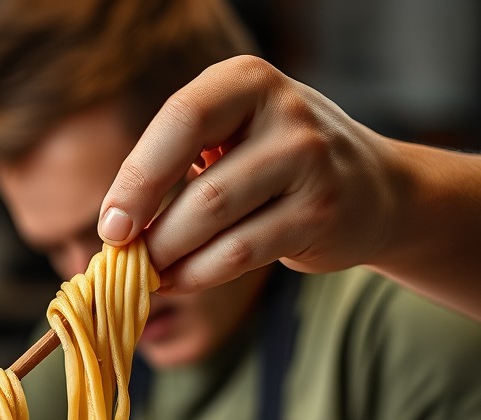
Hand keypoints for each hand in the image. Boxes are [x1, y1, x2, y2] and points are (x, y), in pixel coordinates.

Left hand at [98, 55, 396, 292]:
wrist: (369, 187)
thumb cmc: (272, 165)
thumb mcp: (228, 139)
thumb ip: (176, 167)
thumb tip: (114, 228)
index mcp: (246, 80)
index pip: (180, 121)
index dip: (137, 180)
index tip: (111, 226)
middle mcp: (284, 113)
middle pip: (198, 189)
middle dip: (152, 235)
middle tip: (126, 260)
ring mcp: (309, 162)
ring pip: (218, 224)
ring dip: (172, 258)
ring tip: (150, 273)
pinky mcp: (319, 213)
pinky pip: (241, 253)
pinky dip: (199, 274)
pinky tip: (179, 279)